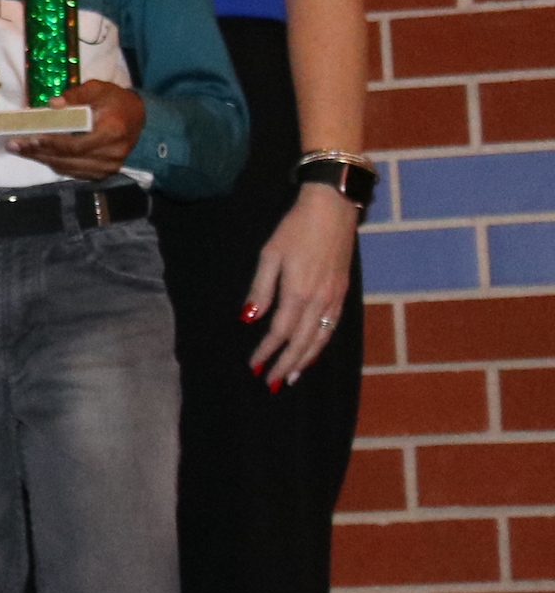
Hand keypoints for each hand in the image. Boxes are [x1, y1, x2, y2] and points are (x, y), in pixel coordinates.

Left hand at [9, 79, 144, 178]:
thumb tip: (51, 104)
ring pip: (68, 168)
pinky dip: (55, 164)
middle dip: (38, 153)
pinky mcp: (103, 173)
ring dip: (42, 160)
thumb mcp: (98, 89)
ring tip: (20, 150)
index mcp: (112, 132)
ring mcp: (108, 167)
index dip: (51, 143)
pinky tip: (39, 155)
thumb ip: (75, 95)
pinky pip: (74, 172)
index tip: (29, 138)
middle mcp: (111, 154)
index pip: (76, 144)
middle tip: (14, 145)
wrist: (138, 118)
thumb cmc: (115, 101)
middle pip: (68, 159)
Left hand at [244, 182, 359, 388]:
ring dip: (306, 360)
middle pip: (302, 342)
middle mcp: (319, 301)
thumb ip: (261, 288)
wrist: (333, 210)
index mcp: (298, 292)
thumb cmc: (295, 228)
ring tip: (293, 376)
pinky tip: (314, 351)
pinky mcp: (342, 293)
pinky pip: (332, 327)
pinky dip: (322, 344)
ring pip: (320, 338)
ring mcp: (334, 299)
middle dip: (286, 364)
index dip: (267, 351)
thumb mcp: (270, 254)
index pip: (280, 332)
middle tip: (272, 382)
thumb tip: (249, 318)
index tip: (254, 365)